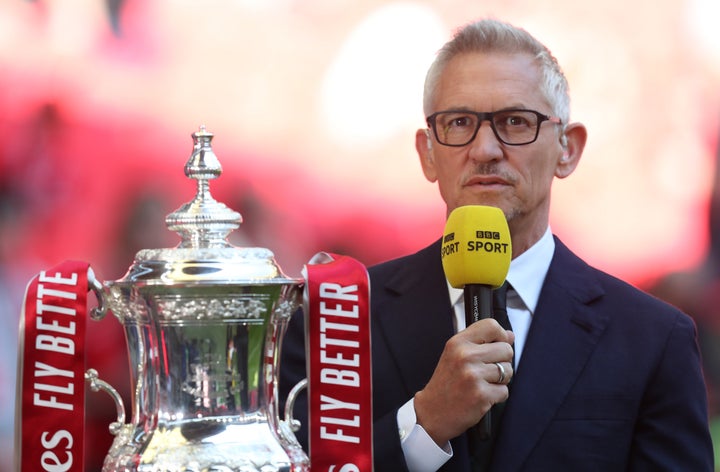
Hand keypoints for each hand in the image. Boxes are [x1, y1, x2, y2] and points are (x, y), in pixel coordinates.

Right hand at [413, 319, 513, 445]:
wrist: (433, 412)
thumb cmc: (445, 383)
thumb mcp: (455, 355)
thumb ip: (481, 342)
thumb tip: (509, 335)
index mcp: (458, 343)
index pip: (491, 326)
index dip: (500, 336)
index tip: (497, 344)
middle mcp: (465, 356)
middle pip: (506, 349)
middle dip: (502, 361)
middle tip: (486, 370)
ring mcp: (473, 376)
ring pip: (508, 371)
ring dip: (500, 380)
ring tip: (482, 383)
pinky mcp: (482, 395)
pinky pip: (505, 390)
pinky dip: (497, 395)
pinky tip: (482, 395)